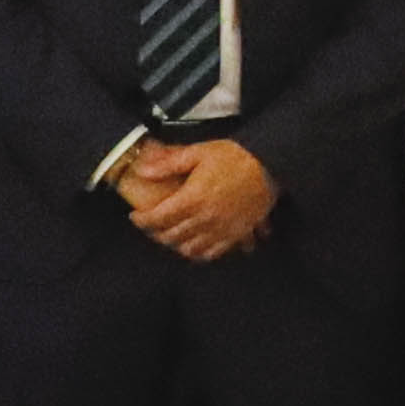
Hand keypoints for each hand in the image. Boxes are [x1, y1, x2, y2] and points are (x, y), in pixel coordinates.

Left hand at [118, 136, 277, 262]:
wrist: (269, 165)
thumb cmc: (234, 157)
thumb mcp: (198, 153)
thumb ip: (169, 164)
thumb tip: (143, 171)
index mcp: (192, 199)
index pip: (158, 218)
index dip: (142, 220)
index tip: (135, 217)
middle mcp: (204, 219)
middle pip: (171, 236)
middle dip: (156, 233)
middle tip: (151, 225)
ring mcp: (220, 230)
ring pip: (189, 248)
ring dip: (176, 244)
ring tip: (171, 236)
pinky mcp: (235, 235)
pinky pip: (212, 252)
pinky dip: (199, 252)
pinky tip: (195, 245)